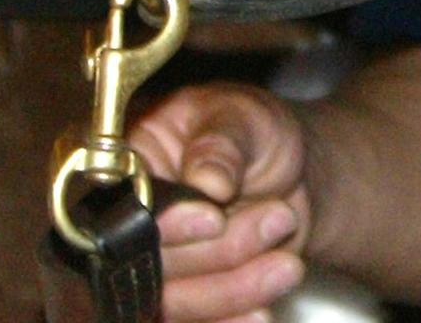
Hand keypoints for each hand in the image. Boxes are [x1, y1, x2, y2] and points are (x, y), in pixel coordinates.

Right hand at [131, 81, 313, 322]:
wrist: (293, 173)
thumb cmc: (257, 131)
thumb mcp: (244, 117)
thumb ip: (221, 143)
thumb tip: (208, 179)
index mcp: (132, 161)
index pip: (126, 205)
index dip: (166, 222)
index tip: (215, 218)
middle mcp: (133, 218)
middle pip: (149, 261)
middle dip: (217, 251)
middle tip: (278, 219)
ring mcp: (157, 263)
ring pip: (172, 302)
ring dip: (233, 287)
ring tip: (287, 263)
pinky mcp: (184, 296)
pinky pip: (194, 322)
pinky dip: (228, 321)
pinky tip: (261, 314)